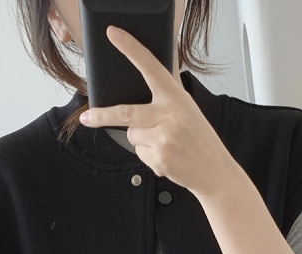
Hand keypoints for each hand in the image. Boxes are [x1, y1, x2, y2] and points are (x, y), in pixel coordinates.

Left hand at [79, 25, 235, 197]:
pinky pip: (139, 152)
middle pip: (124, 112)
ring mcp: (164, 138)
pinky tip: (167, 156)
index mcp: (176, 97)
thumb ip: (168, 93)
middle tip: (87, 117)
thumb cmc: (199, 138)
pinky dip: (148, 155)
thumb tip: (150, 69)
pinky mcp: (160, 159)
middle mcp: (169, 115)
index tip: (113, 34)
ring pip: (132, 134)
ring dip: (140, 139)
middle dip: (102, 116)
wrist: (214, 171)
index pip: (151, 67)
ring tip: (164, 143)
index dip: (131, 49)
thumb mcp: (188, 109)